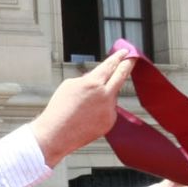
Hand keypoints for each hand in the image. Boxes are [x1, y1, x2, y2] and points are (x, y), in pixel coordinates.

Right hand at [31, 48, 134, 165]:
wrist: (55, 134)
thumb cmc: (59, 110)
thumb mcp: (69, 85)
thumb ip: (87, 79)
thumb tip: (98, 79)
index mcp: (93, 83)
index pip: (110, 65)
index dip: (119, 57)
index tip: (125, 52)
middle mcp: (105, 95)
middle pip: (122, 75)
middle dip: (128, 65)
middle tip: (132, 59)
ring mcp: (109, 109)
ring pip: (112, 96)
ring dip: (104, 95)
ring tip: (85, 104)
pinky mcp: (110, 122)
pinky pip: (109, 110)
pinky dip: (102, 110)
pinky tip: (87, 115)